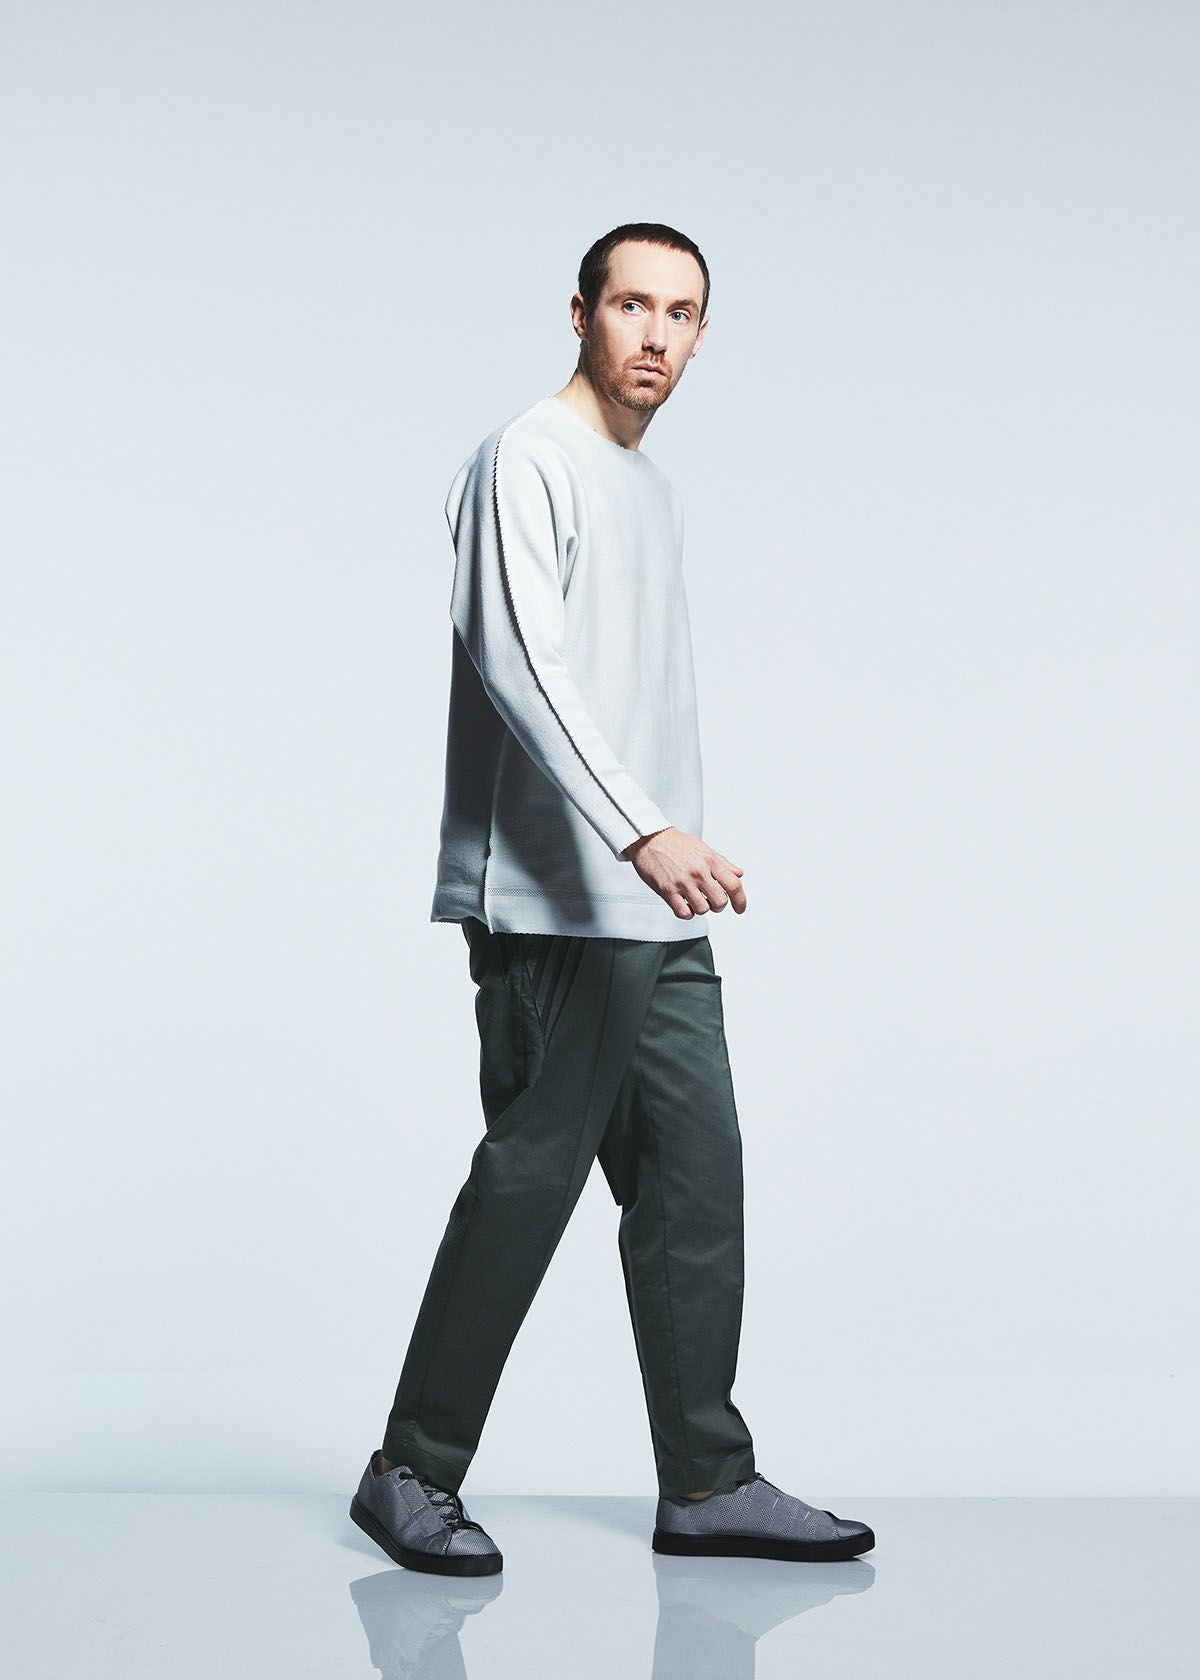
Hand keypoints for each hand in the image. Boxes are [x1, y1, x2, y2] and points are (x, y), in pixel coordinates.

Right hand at [621, 827, 746, 919]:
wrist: (650, 839)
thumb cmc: (676, 844)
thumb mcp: (704, 849)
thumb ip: (723, 863)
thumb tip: (738, 874)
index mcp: (710, 860)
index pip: (733, 885)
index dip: (740, 901)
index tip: (739, 908)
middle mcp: (698, 871)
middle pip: (720, 901)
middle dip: (718, 906)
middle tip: (712, 902)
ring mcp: (682, 882)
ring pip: (703, 909)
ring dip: (701, 909)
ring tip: (696, 901)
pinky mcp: (667, 890)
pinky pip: (683, 912)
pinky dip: (687, 913)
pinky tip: (685, 905)